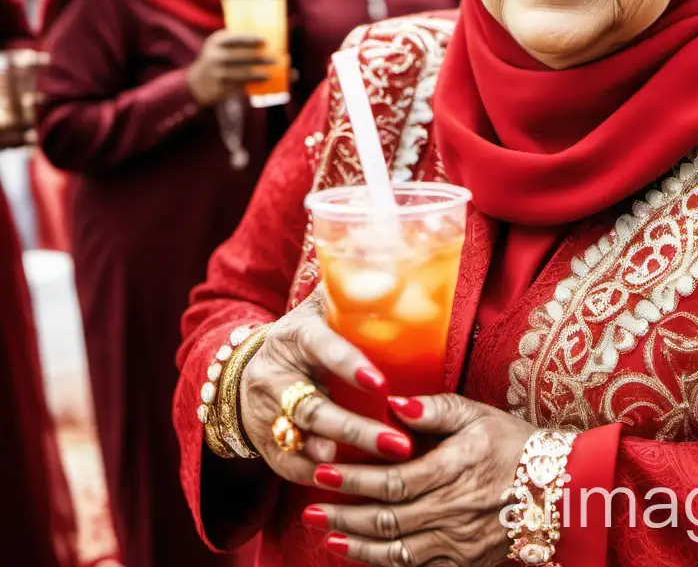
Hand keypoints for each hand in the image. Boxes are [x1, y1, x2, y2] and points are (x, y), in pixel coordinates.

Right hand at [187, 31, 274, 106]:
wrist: (198, 83)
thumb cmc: (218, 60)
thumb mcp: (221, 47)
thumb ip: (238, 43)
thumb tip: (270, 43)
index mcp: (216, 42)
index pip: (235, 39)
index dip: (251, 40)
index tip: (266, 41)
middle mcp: (214, 56)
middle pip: (241, 57)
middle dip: (259, 59)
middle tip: (275, 60)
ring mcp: (216, 72)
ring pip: (241, 73)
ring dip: (258, 74)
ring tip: (270, 74)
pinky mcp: (219, 87)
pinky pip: (239, 85)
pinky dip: (252, 84)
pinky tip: (262, 83)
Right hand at [238, 288, 413, 486]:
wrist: (242, 371)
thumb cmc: (303, 338)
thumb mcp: (317, 311)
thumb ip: (349, 294)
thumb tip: (397, 264)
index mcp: (295, 336)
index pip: (321, 348)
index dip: (349, 365)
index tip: (381, 383)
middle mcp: (275, 376)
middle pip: (313, 408)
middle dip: (357, 430)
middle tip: (400, 443)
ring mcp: (265, 414)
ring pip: (300, 442)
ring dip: (342, 459)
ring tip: (382, 469)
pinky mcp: (265, 445)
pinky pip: (291, 468)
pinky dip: (321, 479)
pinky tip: (355, 486)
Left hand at [305, 394, 535, 566]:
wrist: (558, 487)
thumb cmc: (514, 444)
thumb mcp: (477, 415)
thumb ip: (433, 409)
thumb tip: (392, 403)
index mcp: (454, 469)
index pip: (391, 480)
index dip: (353, 479)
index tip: (323, 472)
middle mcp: (453, 510)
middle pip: (385, 520)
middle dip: (343, 516)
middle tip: (310, 510)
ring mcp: (459, 543)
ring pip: (396, 551)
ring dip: (356, 546)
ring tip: (328, 536)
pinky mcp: (465, 563)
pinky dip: (385, 565)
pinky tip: (363, 556)